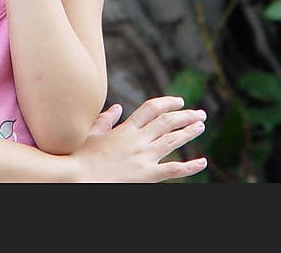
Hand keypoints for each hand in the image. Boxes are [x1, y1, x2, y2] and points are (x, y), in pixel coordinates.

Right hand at [70, 96, 207, 182]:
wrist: (78, 178)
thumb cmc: (81, 157)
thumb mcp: (92, 134)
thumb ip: (106, 120)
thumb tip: (118, 108)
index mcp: (126, 129)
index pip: (152, 108)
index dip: (168, 102)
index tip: (179, 101)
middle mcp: (138, 140)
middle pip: (168, 121)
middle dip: (186, 115)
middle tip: (199, 113)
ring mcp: (144, 157)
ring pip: (173, 140)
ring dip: (190, 131)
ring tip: (201, 126)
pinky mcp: (147, 176)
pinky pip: (174, 170)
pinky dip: (190, 167)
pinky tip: (203, 162)